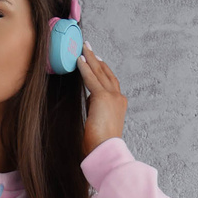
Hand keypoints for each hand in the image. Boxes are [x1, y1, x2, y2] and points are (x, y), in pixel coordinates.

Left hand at [77, 41, 127, 157]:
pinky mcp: (103, 97)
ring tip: (83, 47)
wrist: (106, 150)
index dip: (103, 70)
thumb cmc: (101, 144)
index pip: (110, 82)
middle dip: (97, 59)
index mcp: (119, 105)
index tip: (96, 60)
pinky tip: (78, 60)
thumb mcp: (100, 123)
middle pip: (106, 73)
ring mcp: (112, 96)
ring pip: (99, 72)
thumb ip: (96, 110)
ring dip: (90, 58)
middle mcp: (118, 98)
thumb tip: (90, 101)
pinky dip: (84, 68)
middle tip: (89, 47)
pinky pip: (91, 78)